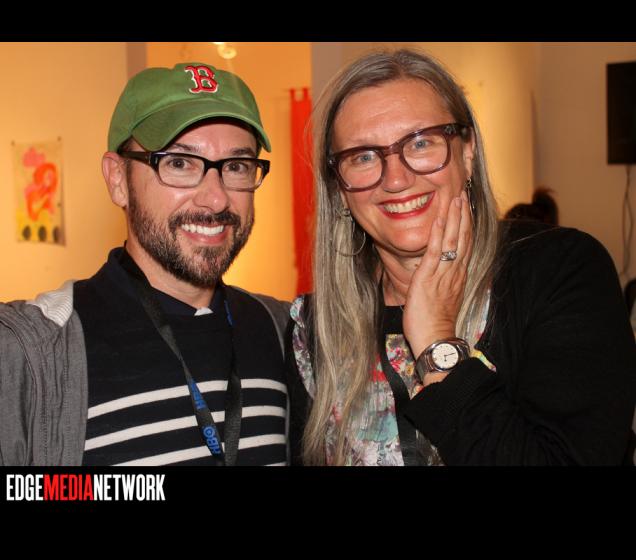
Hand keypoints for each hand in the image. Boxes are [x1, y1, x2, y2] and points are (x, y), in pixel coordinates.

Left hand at [402, 191, 472, 362]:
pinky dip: (439, 234)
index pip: (465, 245)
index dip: (467, 225)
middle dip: (463, 215)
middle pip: (463, 238)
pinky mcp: (428, 279)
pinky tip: (440, 219)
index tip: (467, 208)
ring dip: (454, 218)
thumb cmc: (435, 324)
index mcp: (458, 276)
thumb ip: (443, 283)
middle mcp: (455, 272)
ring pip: (453, 241)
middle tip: (463, 194)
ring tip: (455, 198)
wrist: (436, 340)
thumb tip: (437, 273)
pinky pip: (436, 252)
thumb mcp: (443, 298)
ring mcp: (443, 274)